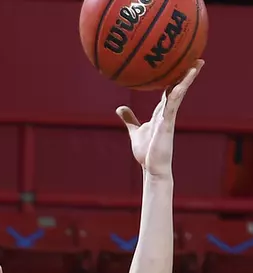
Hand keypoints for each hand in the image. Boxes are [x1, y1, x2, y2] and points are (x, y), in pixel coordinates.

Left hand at [117, 61, 202, 179]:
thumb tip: (120, 108)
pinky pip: (173, 106)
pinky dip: (177, 95)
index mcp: (161, 112)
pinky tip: (180, 84)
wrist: (152, 168)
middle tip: (198, 58)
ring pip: (180, 94)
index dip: (176, 77)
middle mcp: (168, 112)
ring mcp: (169, 117)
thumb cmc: (146, 153)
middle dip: (188, 74)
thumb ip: (129, 119)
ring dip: (188, 79)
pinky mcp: (167, 125)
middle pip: (179, 88)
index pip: (170, 90)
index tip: (182, 64)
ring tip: (197, 64)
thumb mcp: (135, 131)